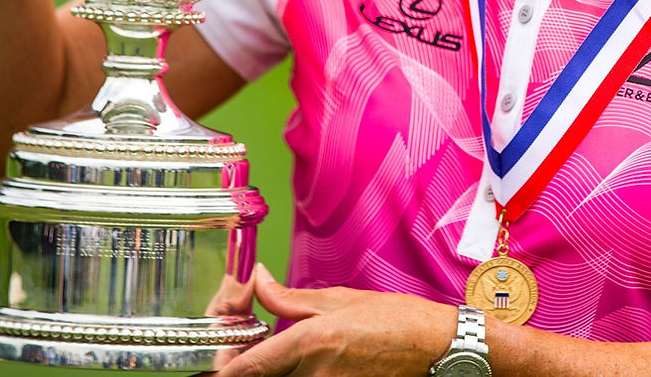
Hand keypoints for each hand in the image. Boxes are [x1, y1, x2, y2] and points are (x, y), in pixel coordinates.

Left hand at [202, 264, 455, 376]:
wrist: (433, 347)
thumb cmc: (394, 319)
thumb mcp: (337, 299)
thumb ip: (288, 298)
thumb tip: (258, 281)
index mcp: (310, 341)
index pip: (247, 367)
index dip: (224, 369)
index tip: (217, 362)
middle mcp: (313, 374)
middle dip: (248, 367)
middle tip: (247, 350)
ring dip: (274, 371)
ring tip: (276, 354)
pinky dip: (297, 375)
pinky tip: (304, 364)